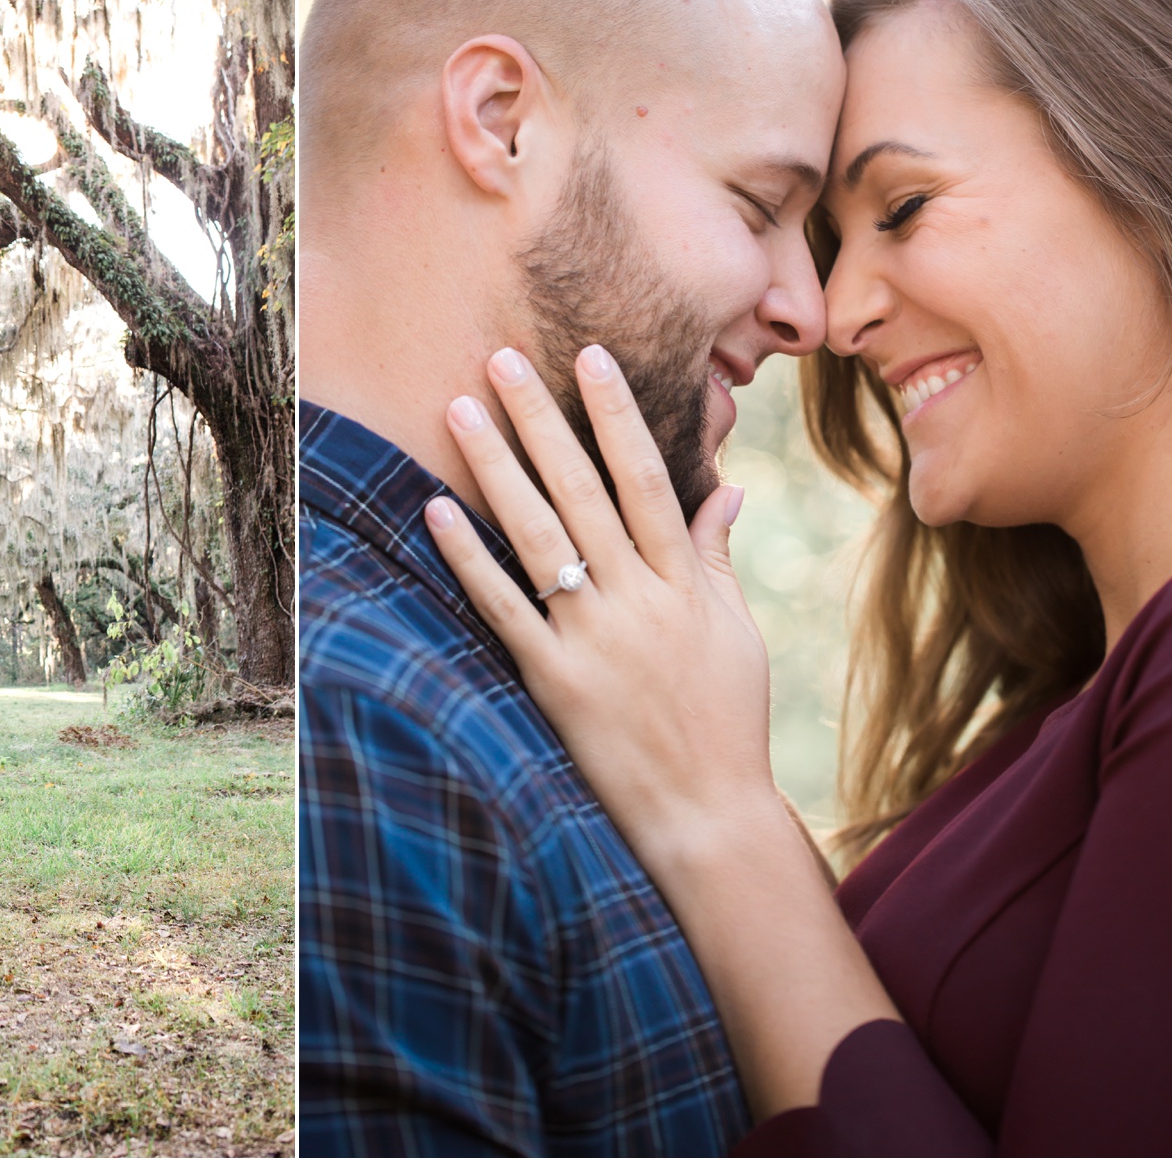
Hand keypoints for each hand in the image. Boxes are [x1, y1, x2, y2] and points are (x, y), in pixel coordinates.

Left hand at [424, 345, 775, 866]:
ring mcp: (592, 637)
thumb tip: (727, 490)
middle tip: (500, 357)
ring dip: (496, 467)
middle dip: (540, 418)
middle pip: (580, 490)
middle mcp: (636, 598)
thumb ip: (715, 558)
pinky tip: (437, 508)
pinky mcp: (553, 679)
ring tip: (461, 409)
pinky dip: (469, 557)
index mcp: (682, 581)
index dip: (616, 414)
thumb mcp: (734, 632)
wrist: (708, 815)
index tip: (590, 357)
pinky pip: (504, 606)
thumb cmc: (726, 720)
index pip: (645, 477)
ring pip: (537, 534)